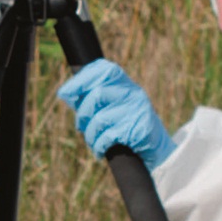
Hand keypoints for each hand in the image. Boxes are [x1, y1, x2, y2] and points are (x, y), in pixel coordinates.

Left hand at [56, 59, 174, 166]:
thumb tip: (66, 93)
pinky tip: (100, 151)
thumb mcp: (114, 108)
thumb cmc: (127, 128)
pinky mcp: (137, 129)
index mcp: (126, 84)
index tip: (64, 93)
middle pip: (97, 94)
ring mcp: (137, 110)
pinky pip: (107, 136)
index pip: (104, 69)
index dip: (81, 79)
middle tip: (80, 126)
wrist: (156, 151)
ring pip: (100, 119)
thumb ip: (94, 100)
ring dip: (90, 135)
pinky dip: (98, 146)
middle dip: (82, 113)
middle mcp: (133, 93)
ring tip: (93, 142)